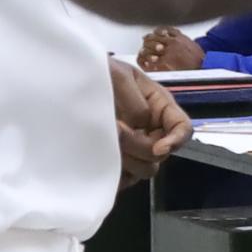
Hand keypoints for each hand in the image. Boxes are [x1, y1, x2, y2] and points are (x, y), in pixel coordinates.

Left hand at [106, 56, 190, 185]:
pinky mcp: (118, 161)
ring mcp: (135, 147)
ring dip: (127, 159)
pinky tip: (100, 158)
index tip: (158, 148)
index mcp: (160, 107)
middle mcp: (152, 129)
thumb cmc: (99, 74)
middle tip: (116, 131)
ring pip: (145, 168)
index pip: (183, 128)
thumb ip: (135, 102)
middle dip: (140, 147)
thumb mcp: (119, 76)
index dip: (176, 141)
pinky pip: (125, 178)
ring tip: (103, 142)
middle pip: (162, 153)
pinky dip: (115, 173)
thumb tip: (140, 125)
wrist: (69, 83)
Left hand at [138, 25, 202, 70]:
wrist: (205, 69)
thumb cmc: (201, 60)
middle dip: (148, 40)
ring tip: (143, 53)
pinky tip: (146, 63)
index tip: (153, 34)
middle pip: (154, 37)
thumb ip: (182, 39)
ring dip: (145, 50)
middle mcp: (173, 42)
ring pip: (150, 47)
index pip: (163, 29)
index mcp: (179, 37)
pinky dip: (147, 61)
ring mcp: (169, 51)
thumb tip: (174, 35)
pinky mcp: (166, 62)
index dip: (156, 32)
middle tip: (145, 43)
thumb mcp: (193, 44)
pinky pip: (152, 60)